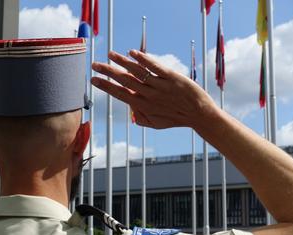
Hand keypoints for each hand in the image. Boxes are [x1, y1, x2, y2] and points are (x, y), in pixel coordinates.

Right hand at [90, 50, 217, 128]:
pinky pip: (155, 67)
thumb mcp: (155, 124)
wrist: (199, 114)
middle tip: (94, 64)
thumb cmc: (176, 119)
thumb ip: (139, 117)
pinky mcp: (171, 77)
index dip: (106, 86)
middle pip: (124, 81)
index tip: (93, 79)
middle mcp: (148, 95)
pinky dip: (144, 60)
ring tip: (110, 55)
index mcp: (142, 106)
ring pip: (137, 72)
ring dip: (122, 62)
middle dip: (108, 72)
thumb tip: (130, 108)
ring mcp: (159, 86)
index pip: (119, 94)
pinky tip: (133, 53)